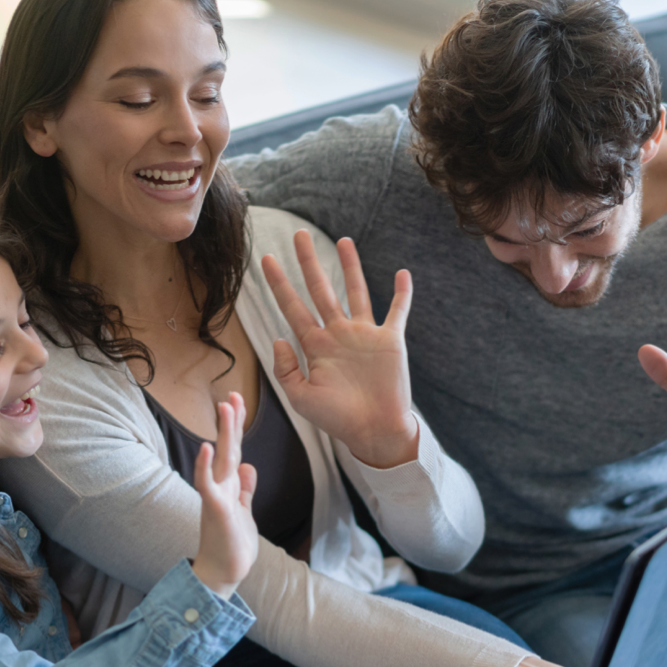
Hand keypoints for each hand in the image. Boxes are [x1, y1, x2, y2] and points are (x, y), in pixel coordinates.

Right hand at [191, 392, 259, 598]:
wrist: (222, 573)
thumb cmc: (231, 544)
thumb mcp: (243, 511)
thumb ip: (245, 489)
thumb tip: (249, 466)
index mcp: (229, 486)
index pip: (234, 450)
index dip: (236, 426)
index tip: (238, 401)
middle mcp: (221, 486)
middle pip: (227, 448)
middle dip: (231, 422)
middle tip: (233, 394)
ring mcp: (216, 496)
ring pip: (220, 459)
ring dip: (223, 433)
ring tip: (225, 407)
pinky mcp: (215, 510)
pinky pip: (207, 484)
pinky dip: (204, 466)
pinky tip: (204, 448)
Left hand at [262, 230, 418, 468]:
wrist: (374, 431)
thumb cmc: (337, 420)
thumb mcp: (301, 399)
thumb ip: (286, 370)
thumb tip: (279, 338)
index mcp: (315, 346)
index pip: (293, 307)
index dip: (279, 284)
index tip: (264, 259)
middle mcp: (338, 334)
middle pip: (320, 290)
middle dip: (308, 263)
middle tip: (298, 235)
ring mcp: (365, 335)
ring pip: (356, 292)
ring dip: (351, 267)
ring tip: (343, 240)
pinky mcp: (390, 341)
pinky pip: (397, 311)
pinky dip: (401, 293)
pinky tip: (402, 274)